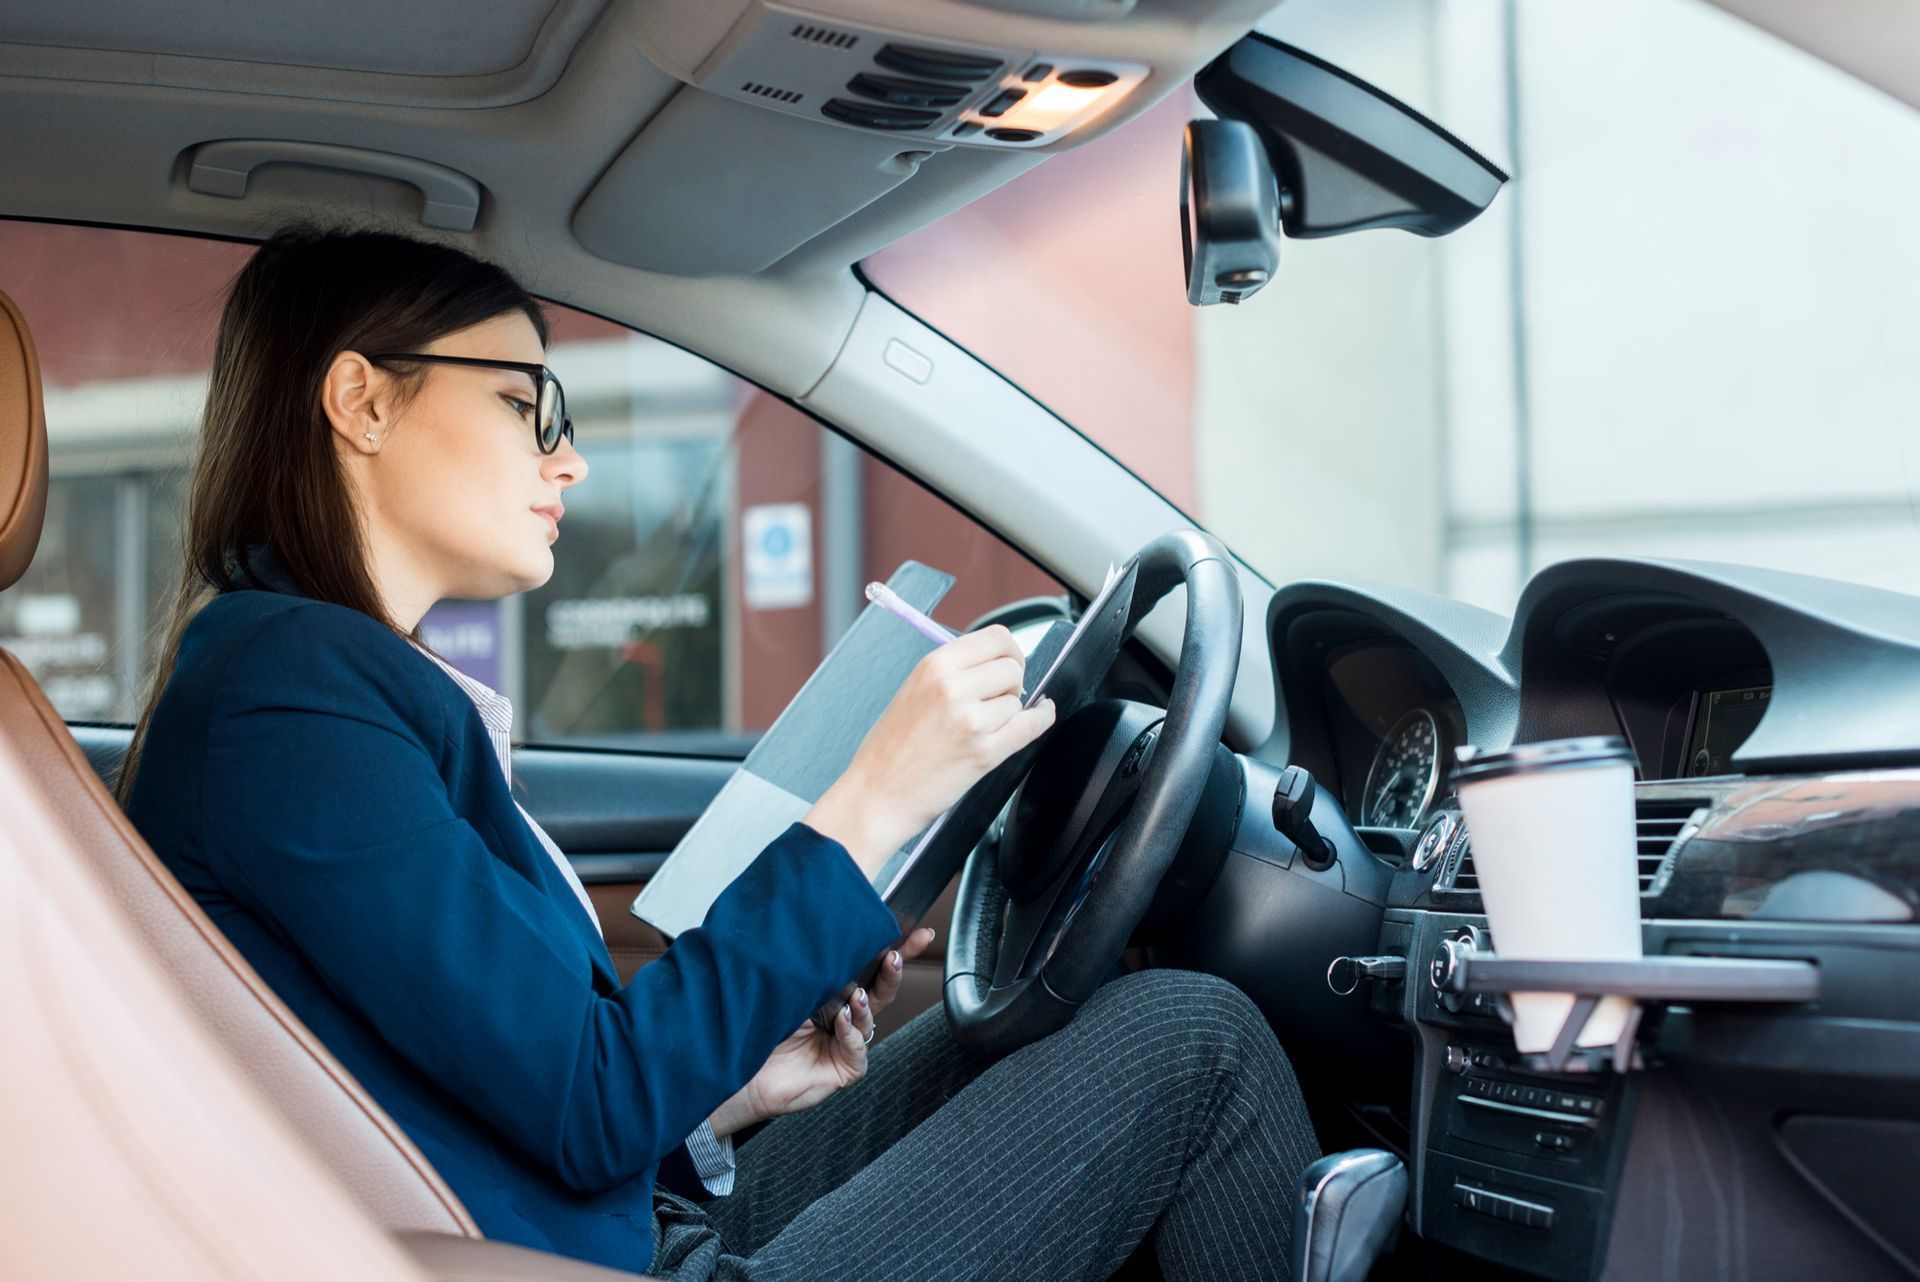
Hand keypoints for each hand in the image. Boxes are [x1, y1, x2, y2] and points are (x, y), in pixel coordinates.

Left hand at [708, 927, 937, 1137]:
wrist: (740, 1070)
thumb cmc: (757, 1028)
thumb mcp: (790, 987)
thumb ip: (817, 968)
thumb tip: (835, 938)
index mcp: (832, 990)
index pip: (868, 966)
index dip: (896, 948)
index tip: (919, 933)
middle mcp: (842, 1013)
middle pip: (880, 988)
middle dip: (895, 968)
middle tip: (895, 957)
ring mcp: (845, 1040)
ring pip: (871, 1015)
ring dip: (866, 1002)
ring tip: (854, 995)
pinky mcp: (845, 1066)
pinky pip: (858, 1047)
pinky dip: (851, 1033)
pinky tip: (841, 1023)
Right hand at [805, 625, 1055, 876]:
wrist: (876, 795)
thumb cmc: (890, 748)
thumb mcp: (914, 690)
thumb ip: (953, 672)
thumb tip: (996, 662)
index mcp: (934, 666)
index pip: (996, 637)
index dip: (1009, 650)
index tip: (1009, 663)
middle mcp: (953, 687)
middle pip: (1012, 667)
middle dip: (1011, 683)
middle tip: (996, 699)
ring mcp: (970, 720)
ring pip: (1018, 700)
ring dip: (1009, 712)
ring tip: (983, 727)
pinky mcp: (984, 753)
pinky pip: (1030, 726)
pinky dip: (1040, 720)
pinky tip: (1039, 715)